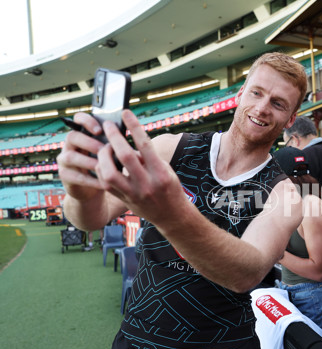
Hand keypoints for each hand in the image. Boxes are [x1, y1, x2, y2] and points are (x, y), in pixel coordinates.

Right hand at [57, 112, 107, 197]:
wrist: (96, 188)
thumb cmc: (108, 166)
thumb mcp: (112, 153)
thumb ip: (114, 145)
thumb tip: (125, 139)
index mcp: (82, 134)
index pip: (78, 119)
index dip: (86, 121)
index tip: (100, 129)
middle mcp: (70, 145)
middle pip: (72, 137)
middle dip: (89, 142)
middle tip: (104, 149)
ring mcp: (64, 161)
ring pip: (70, 157)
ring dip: (89, 161)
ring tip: (104, 166)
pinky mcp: (65, 176)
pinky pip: (76, 176)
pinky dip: (91, 179)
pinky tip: (105, 182)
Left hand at [94, 110, 186, 225]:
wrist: (172, 216)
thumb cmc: (170, 189)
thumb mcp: (166, 170)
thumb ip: (148, 158)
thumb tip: (130, 144)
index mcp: (160, 173)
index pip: (145, 145)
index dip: (134, 126)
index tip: (125, 113)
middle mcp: (147, 184)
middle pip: (125, 156)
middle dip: (114, 138)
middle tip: (108, 127)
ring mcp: (133, 194)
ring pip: (109, 173)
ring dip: (103, 156)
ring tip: (105, 148)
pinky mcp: (124, 200)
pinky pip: (106, 184)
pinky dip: (102, 170)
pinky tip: (103, 162)